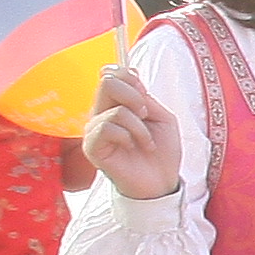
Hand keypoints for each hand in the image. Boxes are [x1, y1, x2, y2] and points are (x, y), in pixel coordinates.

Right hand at [83, 66, 185, 199]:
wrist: (162, 180)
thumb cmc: (162, 151)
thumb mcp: (161, 116)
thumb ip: (144, 96)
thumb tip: (128, 76)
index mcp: (117, 104)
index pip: (110, 74)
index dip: (129, 77)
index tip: (144, 93)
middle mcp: (102, 113)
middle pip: (107, 82)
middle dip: (134, 96)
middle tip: (146, 114)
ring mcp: (95, 129)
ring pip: (115, 109)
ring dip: (139, 126)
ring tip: (146, 142)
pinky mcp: (92, 146)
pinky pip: (106, 127)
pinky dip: (128, 136)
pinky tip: (133, 148)